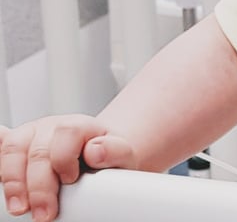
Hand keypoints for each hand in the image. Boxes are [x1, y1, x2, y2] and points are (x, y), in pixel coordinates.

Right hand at [0, 115, 136, 221]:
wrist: (96, 155)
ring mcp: (31, 135)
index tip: (70, 180)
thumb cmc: (107, 157)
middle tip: (44, 213)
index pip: (68, 132)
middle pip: (38, 150)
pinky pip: (1, 146)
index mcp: (79, 125)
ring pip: (12, 150)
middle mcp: (52, 127)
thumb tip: (95, 152)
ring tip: (20, 208)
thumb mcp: (122, 154)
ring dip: (13, 182)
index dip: (65, 158)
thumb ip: (115, 151)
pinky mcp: (16, 147)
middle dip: (38, 185)